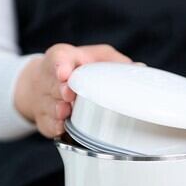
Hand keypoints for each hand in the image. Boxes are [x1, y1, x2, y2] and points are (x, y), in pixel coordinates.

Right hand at [14, 43, 131, 137]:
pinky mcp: (44, 119)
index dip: (61, 65)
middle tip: (68, 94)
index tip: (64, 73)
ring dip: (58, 111)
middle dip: (61, 90)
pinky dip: (55, 127)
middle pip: (54, 85)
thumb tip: (140, 69)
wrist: (45, 83)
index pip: (58, 58)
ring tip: (65, 112)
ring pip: (49, 106)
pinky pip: (47, 125)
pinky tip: (61, 127)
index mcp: (64, 58)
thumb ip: (115, 62)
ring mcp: (45, 100)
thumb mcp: (98, 57)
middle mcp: (51, 79)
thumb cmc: (79, 69)